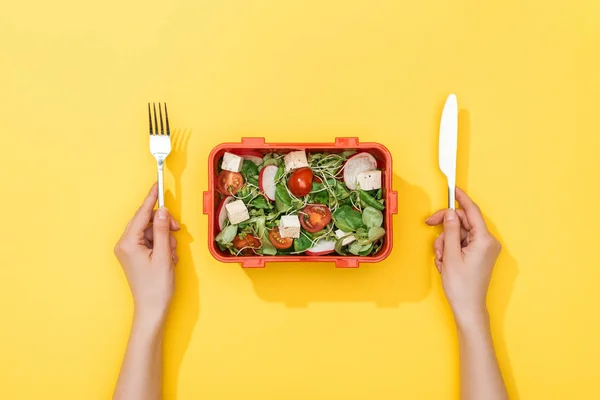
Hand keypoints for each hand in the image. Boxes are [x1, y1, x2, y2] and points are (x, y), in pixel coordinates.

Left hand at [114, 183, 179, 324]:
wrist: (151, 309)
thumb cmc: (156, 286)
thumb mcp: (164, 255)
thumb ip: (162, 230)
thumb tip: (161, 210)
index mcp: (128, 242)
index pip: (141, 214)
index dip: (152, 199)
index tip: (157, 186)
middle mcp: (125, 244)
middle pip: (146, 221)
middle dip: (163, 225)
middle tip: (176, 231)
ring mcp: (129, 250)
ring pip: (151, 231)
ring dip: (165, 238)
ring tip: (171, 255)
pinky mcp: (135, 256)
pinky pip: (150, 241)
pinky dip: (162, 246)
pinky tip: (168, 258)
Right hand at [426, 188, 501, 326]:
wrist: (468, 308)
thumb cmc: (461, 286)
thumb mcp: (451, 255)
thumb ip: (450, 230)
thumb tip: (451, 213)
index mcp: (485, 240)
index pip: (472, 212)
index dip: (461, 199)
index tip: (452, 190)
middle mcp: (487, 242)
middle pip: (463, 222)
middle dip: (446, 228)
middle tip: (430, 227)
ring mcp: (483, 249)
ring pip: (459, 234)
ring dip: (445, 243)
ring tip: (443, 260)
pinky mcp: (478, 255)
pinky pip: (461, 244)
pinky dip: (450, 250)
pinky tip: (446, 263)